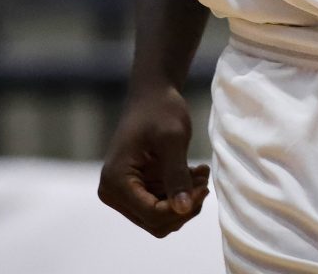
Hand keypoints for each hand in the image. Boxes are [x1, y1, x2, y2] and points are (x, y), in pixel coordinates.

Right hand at [98, 85, 209, 236]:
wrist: (153, 94)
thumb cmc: (161, 110)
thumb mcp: (172, 139)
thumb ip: (176, 174)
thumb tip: (184, 209)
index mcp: (116, 180)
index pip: (152, 214)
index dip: (181, 208)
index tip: (203, 186)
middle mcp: (114, 192)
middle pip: (156, 222)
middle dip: (184, 206)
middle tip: (203, 181)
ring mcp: (124, 193)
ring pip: (161, 218)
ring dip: (186, 201)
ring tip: (201, 173)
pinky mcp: (136, 190)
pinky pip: (162, 206)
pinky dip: (181, 195)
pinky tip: (195, 173)